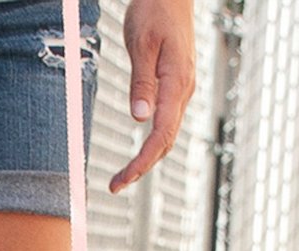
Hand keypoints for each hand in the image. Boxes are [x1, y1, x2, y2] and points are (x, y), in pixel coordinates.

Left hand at [111, 0, 196, 192]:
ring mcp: (182, 89)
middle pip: (166, 141)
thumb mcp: (141, 44)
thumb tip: (140, 118)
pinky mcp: (176, 85)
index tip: (122, 180)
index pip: (161, 134)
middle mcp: (183, 90)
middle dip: (141, 167)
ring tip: (124, 175)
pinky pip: (167, 121)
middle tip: (114, 185)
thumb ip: (142, 82)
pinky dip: (153, 141)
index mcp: (177, 83)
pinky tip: (141, 150)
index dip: (142, 162)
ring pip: (168, 133)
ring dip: (147, 158)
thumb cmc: (154, 11)